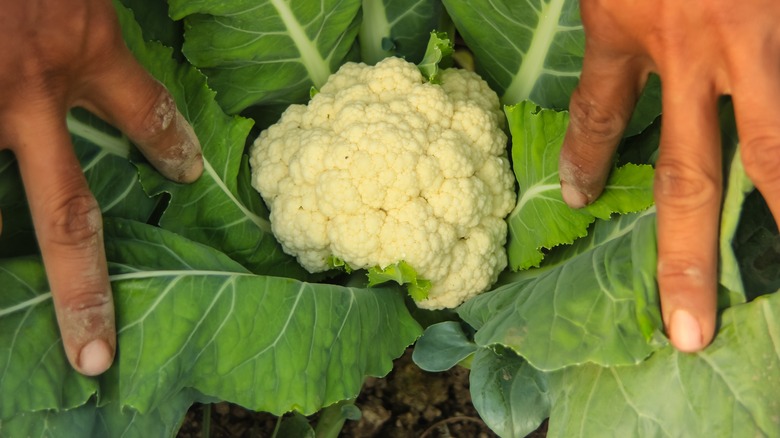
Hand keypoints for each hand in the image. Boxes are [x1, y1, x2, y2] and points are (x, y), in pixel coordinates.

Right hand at [0, 0, 202, 374]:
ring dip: (5, 254)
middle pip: (65, 217)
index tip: (187, 167)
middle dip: (81, 292)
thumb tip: (80, 30)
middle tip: (94, 354)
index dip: (169, 142)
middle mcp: (25, 92)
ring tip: (42, 322)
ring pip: (2, 201)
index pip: (146, 111)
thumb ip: (84, 17)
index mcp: (77, 47)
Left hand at [559, 0, 779, 351]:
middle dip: (686, 259)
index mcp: (627, 20)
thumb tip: (604, 18)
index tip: (570, 195)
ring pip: (777, 156)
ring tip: (775, 283)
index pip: (597, 116)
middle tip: (690, 328)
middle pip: (686, 180)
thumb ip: (607, 1)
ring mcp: (756, 41)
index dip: (581, 159)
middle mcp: (693, 48)